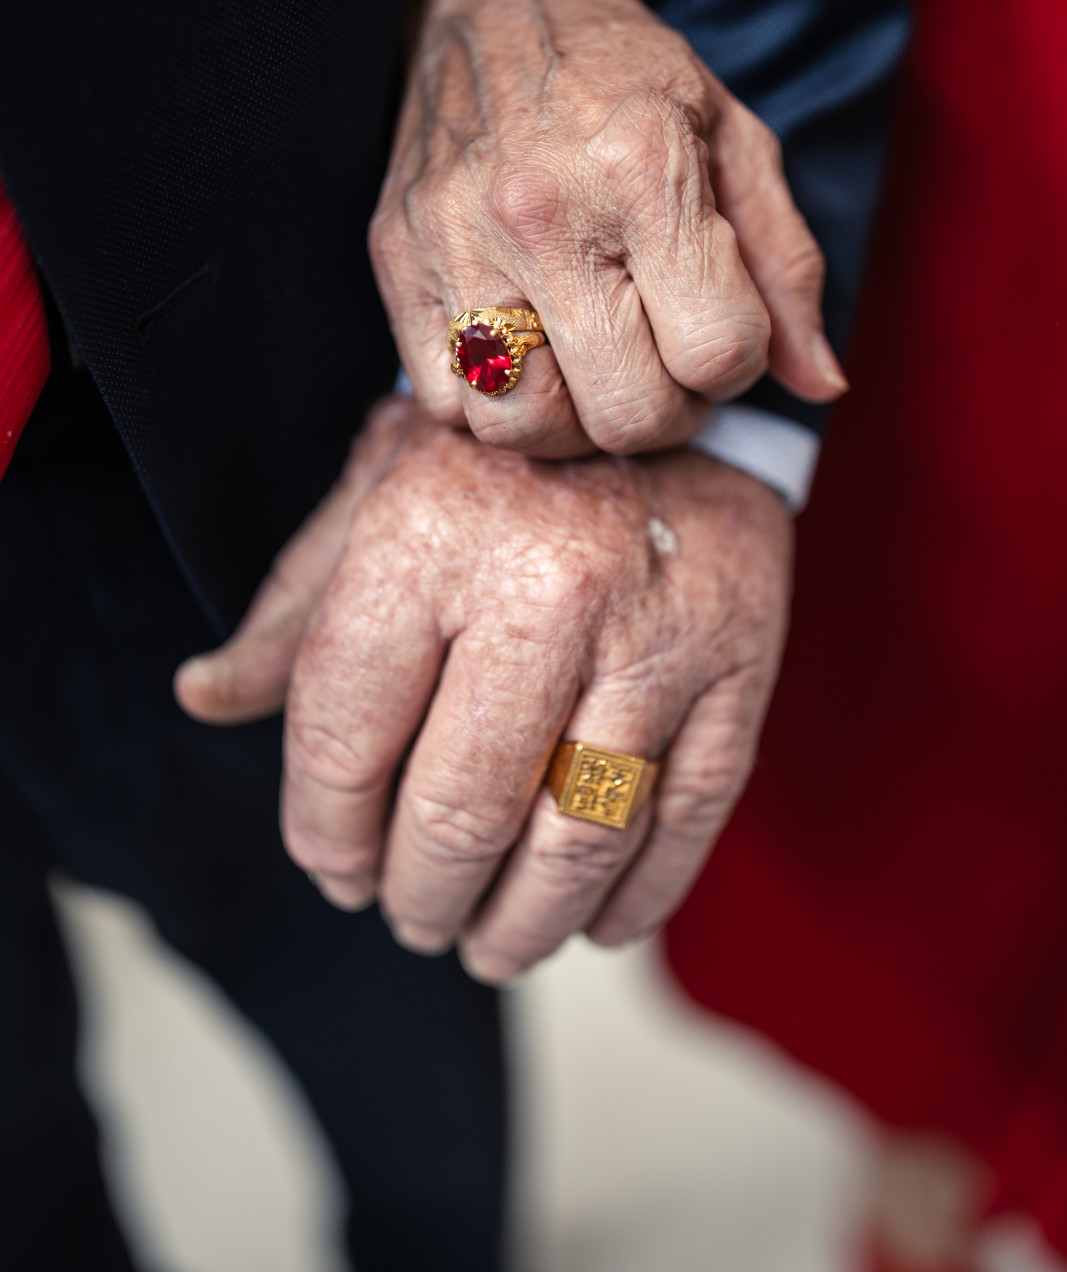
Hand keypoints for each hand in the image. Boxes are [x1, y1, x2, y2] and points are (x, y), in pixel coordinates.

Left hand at [175, 399, 791, 980]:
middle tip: (412, 919)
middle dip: (420, 896)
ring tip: (489, 945)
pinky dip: (633, 898)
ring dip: (521, 926)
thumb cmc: (499, 462)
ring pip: (577, 842)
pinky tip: (593, 921)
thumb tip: (202, 698)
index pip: (345, 737)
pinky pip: (683, 821)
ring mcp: (655, 633)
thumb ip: (292, 611)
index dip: (324, 832)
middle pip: (461, 811)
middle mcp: (545, 586)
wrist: (668, 389)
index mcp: (428, 538)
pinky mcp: (741, 665)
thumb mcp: (374, 495)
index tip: (334, 867)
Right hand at [369, 0, 846, 461]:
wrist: (495, 1)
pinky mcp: (398, 265)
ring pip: (527, 429)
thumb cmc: (626, 77)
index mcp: (643, 171)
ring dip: (577, 422)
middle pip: (626, 413)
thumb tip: (821, 384)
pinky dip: (496, 403)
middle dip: (667, 410)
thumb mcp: (733, 139)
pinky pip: (449, 406)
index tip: (716, 327)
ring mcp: (456, 245)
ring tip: (592, 366)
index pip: (715, 352)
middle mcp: (541, 214)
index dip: (734, 364)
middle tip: (662, 363)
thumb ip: (785, 265)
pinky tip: (525, 350)